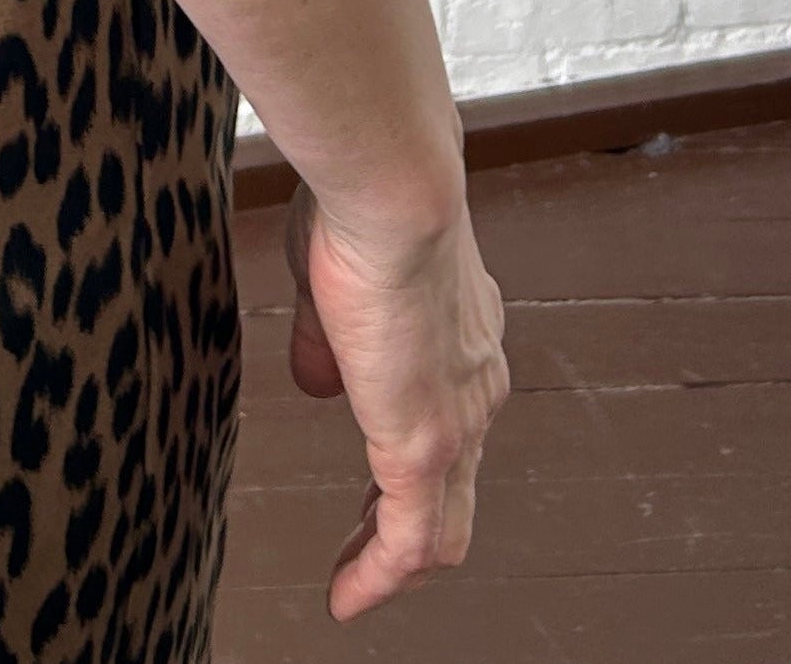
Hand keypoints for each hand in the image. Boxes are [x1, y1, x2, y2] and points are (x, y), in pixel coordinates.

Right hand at [282, 178, 509, 621]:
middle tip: (365, 552)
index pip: (448, 419)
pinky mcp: (427, 450)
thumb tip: (316, 382)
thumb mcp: (331, 278)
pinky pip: (412, 541)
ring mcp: (459, 422)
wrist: (394, 192)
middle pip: (455, 485)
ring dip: (396, 560)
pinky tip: (346, 599)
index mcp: (459, 334)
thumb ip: (328, 338)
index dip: (409, 457)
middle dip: (405, 525)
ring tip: (354, 585)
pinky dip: (380, 577)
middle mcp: (475, 383)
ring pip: (444, 523)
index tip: (373, 483)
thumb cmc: (361, 206)